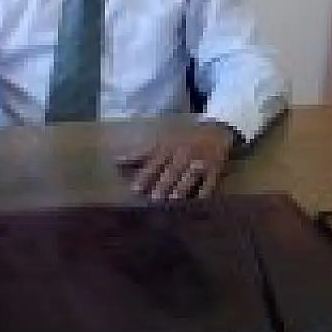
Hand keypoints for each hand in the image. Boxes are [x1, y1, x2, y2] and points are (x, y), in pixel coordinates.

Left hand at [117, 122, 236, 199]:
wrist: (215, 130)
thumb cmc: (182, 140)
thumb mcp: (160, 141)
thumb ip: (139, 153)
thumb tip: (116, 161)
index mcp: (168, 147)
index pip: (154, 162)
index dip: (145, 175)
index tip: (136, 189)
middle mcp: (183, 154)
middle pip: (172, 171)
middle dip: (163, 184)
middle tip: (154, 198)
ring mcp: (200, 162)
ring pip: (190, 176)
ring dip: (181, 188)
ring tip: (172, 200)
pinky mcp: (215, 169)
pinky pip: (209, 182)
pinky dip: (204, 191)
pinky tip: (197, 201)